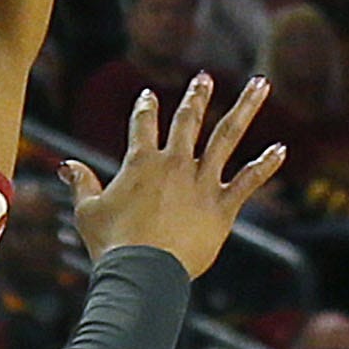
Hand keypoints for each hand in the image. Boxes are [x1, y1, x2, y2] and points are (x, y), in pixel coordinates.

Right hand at [62, 74, 285, 277]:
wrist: (143, 270)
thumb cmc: (112, 243)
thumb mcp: (88, 210)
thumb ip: (81, 183)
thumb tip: (67, 165)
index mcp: (141, 162)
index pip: (143, 124)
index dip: (146, 108)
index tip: (149, 95)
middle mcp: (174, 164)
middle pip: (188, 121)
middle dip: (196, 97)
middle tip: (204, 78)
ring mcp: (201, 183)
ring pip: (226, 137)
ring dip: (244, 109)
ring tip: (259, 84)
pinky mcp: (222, 207)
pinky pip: (248, 181)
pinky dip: (265, 165)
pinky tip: (281, 149)